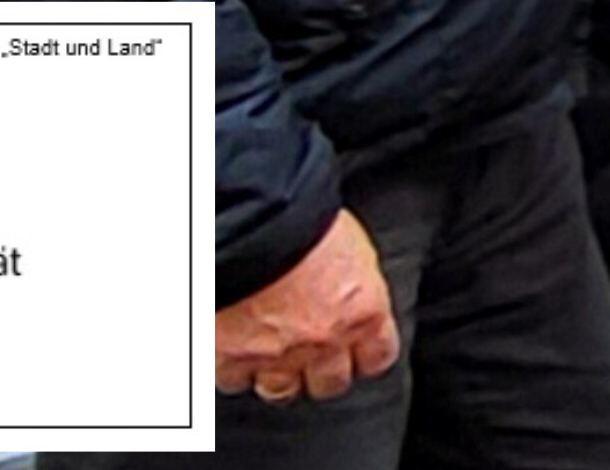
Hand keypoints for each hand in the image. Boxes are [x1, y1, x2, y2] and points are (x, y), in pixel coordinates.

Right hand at [214, 210, 398, 403]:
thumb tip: (349, 294)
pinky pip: (235, 379)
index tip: (359, 349)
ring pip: (282, 389)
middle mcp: (323, 340)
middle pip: (330, 382)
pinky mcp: (231, 357)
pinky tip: (236, 346)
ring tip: (270, 351)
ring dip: (277, 374)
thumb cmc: (304, 218)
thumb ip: (354, 285)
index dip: (365, 354)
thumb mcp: (351, 248)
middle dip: (322, 369)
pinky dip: (235, 366)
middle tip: (310, 349)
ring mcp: (276, 354)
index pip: (378, 356)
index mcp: (363, 312)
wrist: (251, 219)